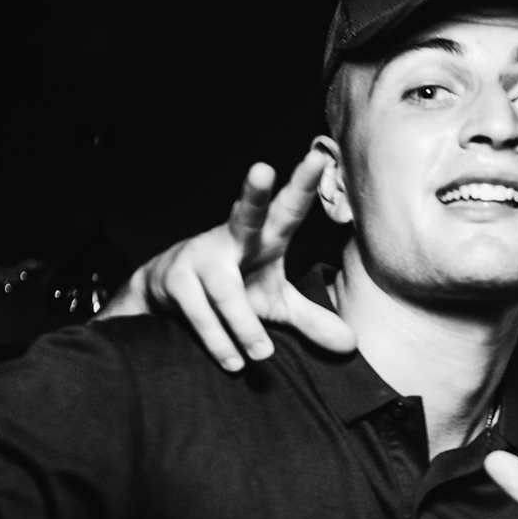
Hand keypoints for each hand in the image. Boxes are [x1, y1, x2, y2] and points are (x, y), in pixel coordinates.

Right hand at [109, 151, 355, 371]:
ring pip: (226, 291)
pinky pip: (202, 314)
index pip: (287, 209)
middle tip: (262, 168)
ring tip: (260, 356)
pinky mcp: (174, 283)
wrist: (165, 298)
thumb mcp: (275, 305)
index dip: (303, 185)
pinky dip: (219, 341)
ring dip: (244, 325)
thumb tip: (352, 345)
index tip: (319, 157)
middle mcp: (231, 239)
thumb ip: (311, 320)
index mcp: (262, 238)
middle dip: (254, 193)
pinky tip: (233, 361)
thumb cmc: (233, 291)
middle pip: (244, 215)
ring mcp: (199, 257)